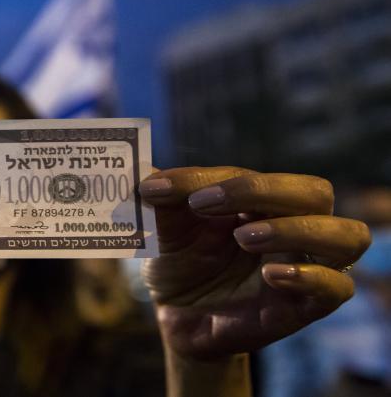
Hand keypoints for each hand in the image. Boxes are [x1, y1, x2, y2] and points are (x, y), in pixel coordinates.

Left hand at [139, 167, 370, 358]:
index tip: (162, 189)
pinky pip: (337, 287)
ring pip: (345, 235)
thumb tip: (147, 175)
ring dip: (297, 230)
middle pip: (313, 193)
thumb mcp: (165, 230)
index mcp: (261, 200)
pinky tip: (270, 275)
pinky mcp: (307, 306)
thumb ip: (163, 201)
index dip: (211, 178)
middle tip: (205, 203)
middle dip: (262, 191)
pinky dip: (311, 277)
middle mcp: (293, 225)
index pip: (254, 176)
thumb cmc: (180, 263)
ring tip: (244, 238)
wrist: (178, 317)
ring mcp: (305, 264)